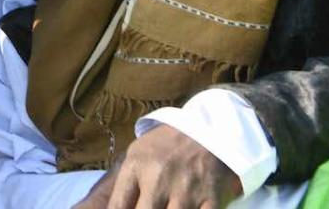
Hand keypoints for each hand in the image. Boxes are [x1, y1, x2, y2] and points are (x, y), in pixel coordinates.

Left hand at [75, 125, 241, 208]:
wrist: (205, 128)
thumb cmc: (164, 144)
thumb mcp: (136, 154)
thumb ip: (124, 183)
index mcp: (136, 167)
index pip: (117, 206)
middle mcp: (159, 180)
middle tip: (147, 207)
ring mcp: (185, 191)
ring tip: (163, 207)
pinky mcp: (210, 199)